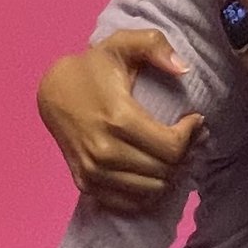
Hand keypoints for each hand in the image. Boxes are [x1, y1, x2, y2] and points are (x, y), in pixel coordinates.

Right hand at [37, 30, 200, 213]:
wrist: (53, 93)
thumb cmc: (93, 68)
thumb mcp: (122, 44)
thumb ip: (154, 45)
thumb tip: (183, 69)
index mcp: (119, 118)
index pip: (172, 147)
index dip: (191, 136)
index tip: (194, 120)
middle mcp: (105, 150)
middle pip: (165, 172)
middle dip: (184, 155)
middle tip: (187, 138)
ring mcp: (93, 171)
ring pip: (151, 191)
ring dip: (168, 175)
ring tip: (171, 154)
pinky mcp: (86, 184)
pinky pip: (130, 203)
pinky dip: (147, 192)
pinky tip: (152, 171)